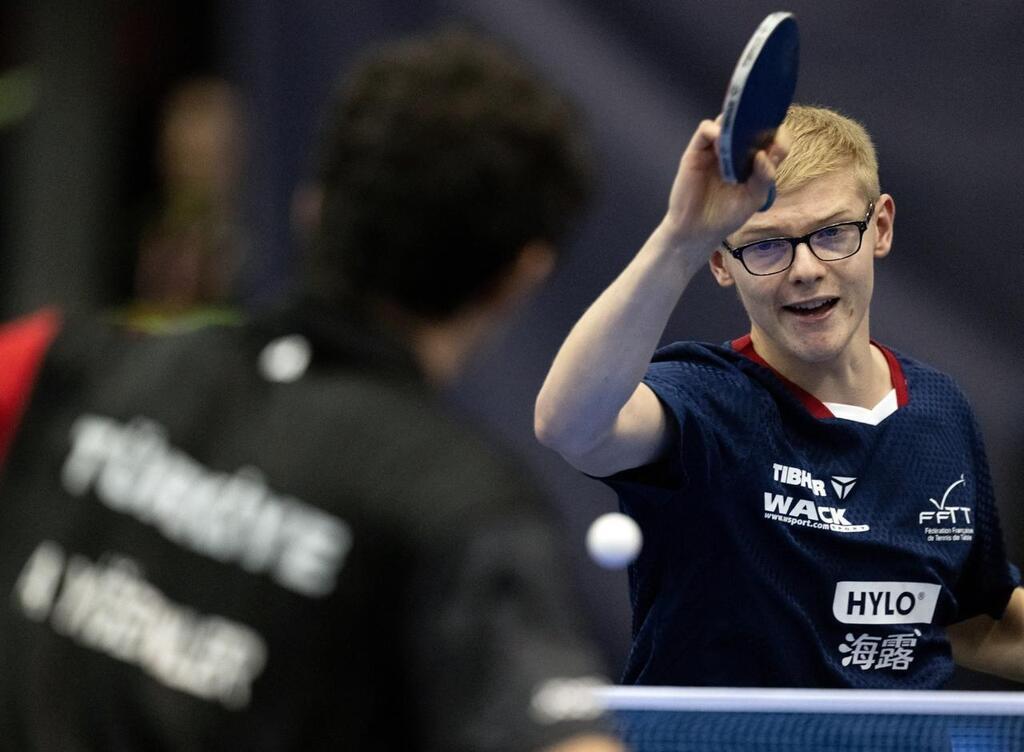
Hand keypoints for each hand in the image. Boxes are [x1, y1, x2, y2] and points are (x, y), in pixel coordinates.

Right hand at [661, 116, 789, 255]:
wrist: (697, 231)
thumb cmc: (726, 216)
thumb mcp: (753, 198)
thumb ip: (764, 176)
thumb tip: (762, 153)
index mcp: (755, 161)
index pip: (773, 138)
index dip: (778, 136)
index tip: (777, 145)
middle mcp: (737, 151)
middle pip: (750, 123)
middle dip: (758, 123)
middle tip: (760, 134)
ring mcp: (716, 149)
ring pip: (728, 121)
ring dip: (736, 125)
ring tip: (740, 141)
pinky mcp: (697, 151)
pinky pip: (705, 129)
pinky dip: (715, 131)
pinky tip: (721, 147)